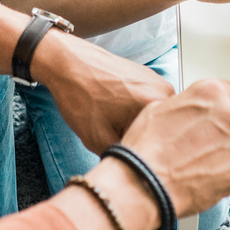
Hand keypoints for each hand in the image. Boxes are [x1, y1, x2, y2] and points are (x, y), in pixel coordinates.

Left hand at [33, 33, 174, 154]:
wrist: (66, 64)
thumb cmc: (80, 94)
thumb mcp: (99, 140)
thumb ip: (124, 157)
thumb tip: (133, 166)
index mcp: (157, 104)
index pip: (162, 142)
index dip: (142, 151)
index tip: (126, 152)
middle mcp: (164, 89)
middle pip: (159, 128)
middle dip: (139, 137)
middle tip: (115, 136)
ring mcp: (155, 80)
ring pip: (152, 116)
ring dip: (135, 123)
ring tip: (112, 120)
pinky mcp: (145, 75)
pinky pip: (145, 102)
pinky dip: (131, 110)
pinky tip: (112, 109)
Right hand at [118, 79, 229, 217]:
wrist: (148, 185)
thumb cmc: (148, 148)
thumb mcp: (157, 108)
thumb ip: (184, 104)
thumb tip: (188, 110)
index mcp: (210, 93)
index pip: (226, 90)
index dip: (213, 105)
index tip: (207, 114)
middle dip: (218, 127)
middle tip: (196, 141)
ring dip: (222, 149)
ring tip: (196, 161)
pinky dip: (224, 169)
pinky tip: (202, 173)